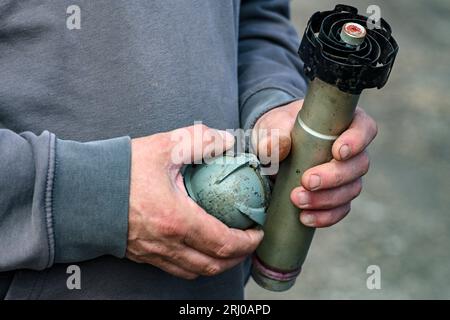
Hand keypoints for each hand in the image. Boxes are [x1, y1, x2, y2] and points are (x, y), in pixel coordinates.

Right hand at [127, 124, 263, 278]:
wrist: (80, 190)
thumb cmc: (120, 169)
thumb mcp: (165, 146)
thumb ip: (200, 141)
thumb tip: (227, 141)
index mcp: (176, 219)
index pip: (224, 242)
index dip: (247, 242)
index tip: (257, 232)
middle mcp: (167, 243)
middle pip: (214, 265)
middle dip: (238, 257)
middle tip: (248, 242)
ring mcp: (153, 253)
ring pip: (195, 272)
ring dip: (218, 264)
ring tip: (229, 248)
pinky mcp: (142, 254)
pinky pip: (176, 269)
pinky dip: (196, 265)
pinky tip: (199, 250)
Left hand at [253, 100, 376, 227]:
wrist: (270, 150)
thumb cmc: (278, 129)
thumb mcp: (273, 126)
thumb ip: (275, 135)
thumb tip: (277, 149)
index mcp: (344, 123)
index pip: (364, 128)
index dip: (357, 141)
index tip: (338, 152)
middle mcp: (352, 150)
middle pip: (359, 165)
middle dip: (334, 177)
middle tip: (307, 181)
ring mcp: (347, 175)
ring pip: (351, 190)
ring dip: (326, 199)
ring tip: (298, 200)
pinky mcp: (336, 195)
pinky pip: (340, 210)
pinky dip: (324, 216)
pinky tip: (305, 218)